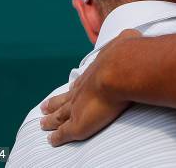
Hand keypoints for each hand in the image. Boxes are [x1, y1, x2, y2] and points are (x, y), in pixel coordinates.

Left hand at [40, 29, 140, 145]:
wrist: (121, 70)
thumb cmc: (128, 57)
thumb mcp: (127, 42)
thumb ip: (127, 40)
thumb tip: (131, 34)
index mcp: (93, 74)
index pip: (80, 82)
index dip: (75, 86)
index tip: (71, 87)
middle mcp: (82, 89)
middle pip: (63, 98)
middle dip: (54, 103)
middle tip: (44, 107)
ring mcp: (77, 106)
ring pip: (59, 115)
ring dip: (51, 119)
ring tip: (43, 123)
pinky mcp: (78, 123)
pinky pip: (63, 133)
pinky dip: (57, 137)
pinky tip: (52, 140)